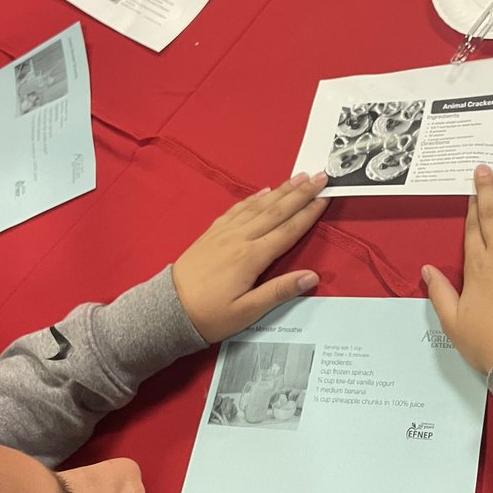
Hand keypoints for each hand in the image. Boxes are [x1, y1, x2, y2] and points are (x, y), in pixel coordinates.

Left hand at [172, 172, 328, 343]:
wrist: (168, 310)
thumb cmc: (210, 315)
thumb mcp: (247, 312)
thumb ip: (279, 291)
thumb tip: (312, 277)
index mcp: (251, 257)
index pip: (287, 231)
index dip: (308, 214)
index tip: (324, 198)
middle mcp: (240, 239)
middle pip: (276, 211)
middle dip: (300, 193)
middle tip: (320, 176)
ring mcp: (224, 233)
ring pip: (259, 206)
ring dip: (281, 190)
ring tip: (298, 177)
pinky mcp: (212, 233)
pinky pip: (237, 209)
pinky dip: (253, 198)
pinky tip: (264, 191)